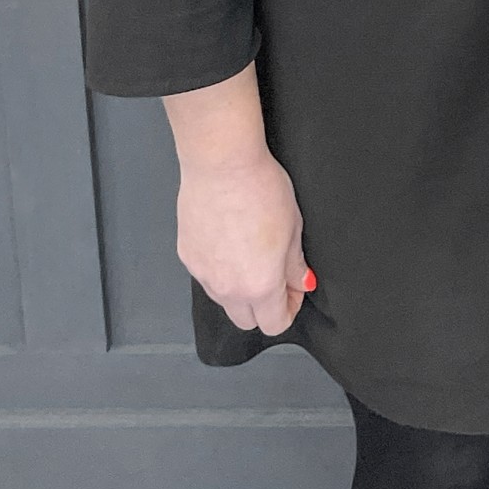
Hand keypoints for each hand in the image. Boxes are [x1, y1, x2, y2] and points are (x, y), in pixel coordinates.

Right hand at [176, 146, 309, 333]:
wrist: (222, 165)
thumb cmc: (260, 189)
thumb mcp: (293, 228)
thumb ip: (295, 265)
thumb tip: (301, 282)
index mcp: (259, 286)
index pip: (274, 324)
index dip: (289, 308)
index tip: (294, 289)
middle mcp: (228, 289)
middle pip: (246, 321)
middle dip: (263, 306)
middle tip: (275, 275)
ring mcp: (203, 275)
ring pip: (224, 300)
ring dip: (240, 289)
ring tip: (250, 252)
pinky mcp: (187, 257)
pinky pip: (207, 277)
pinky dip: (220, 269)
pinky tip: (229, 241)